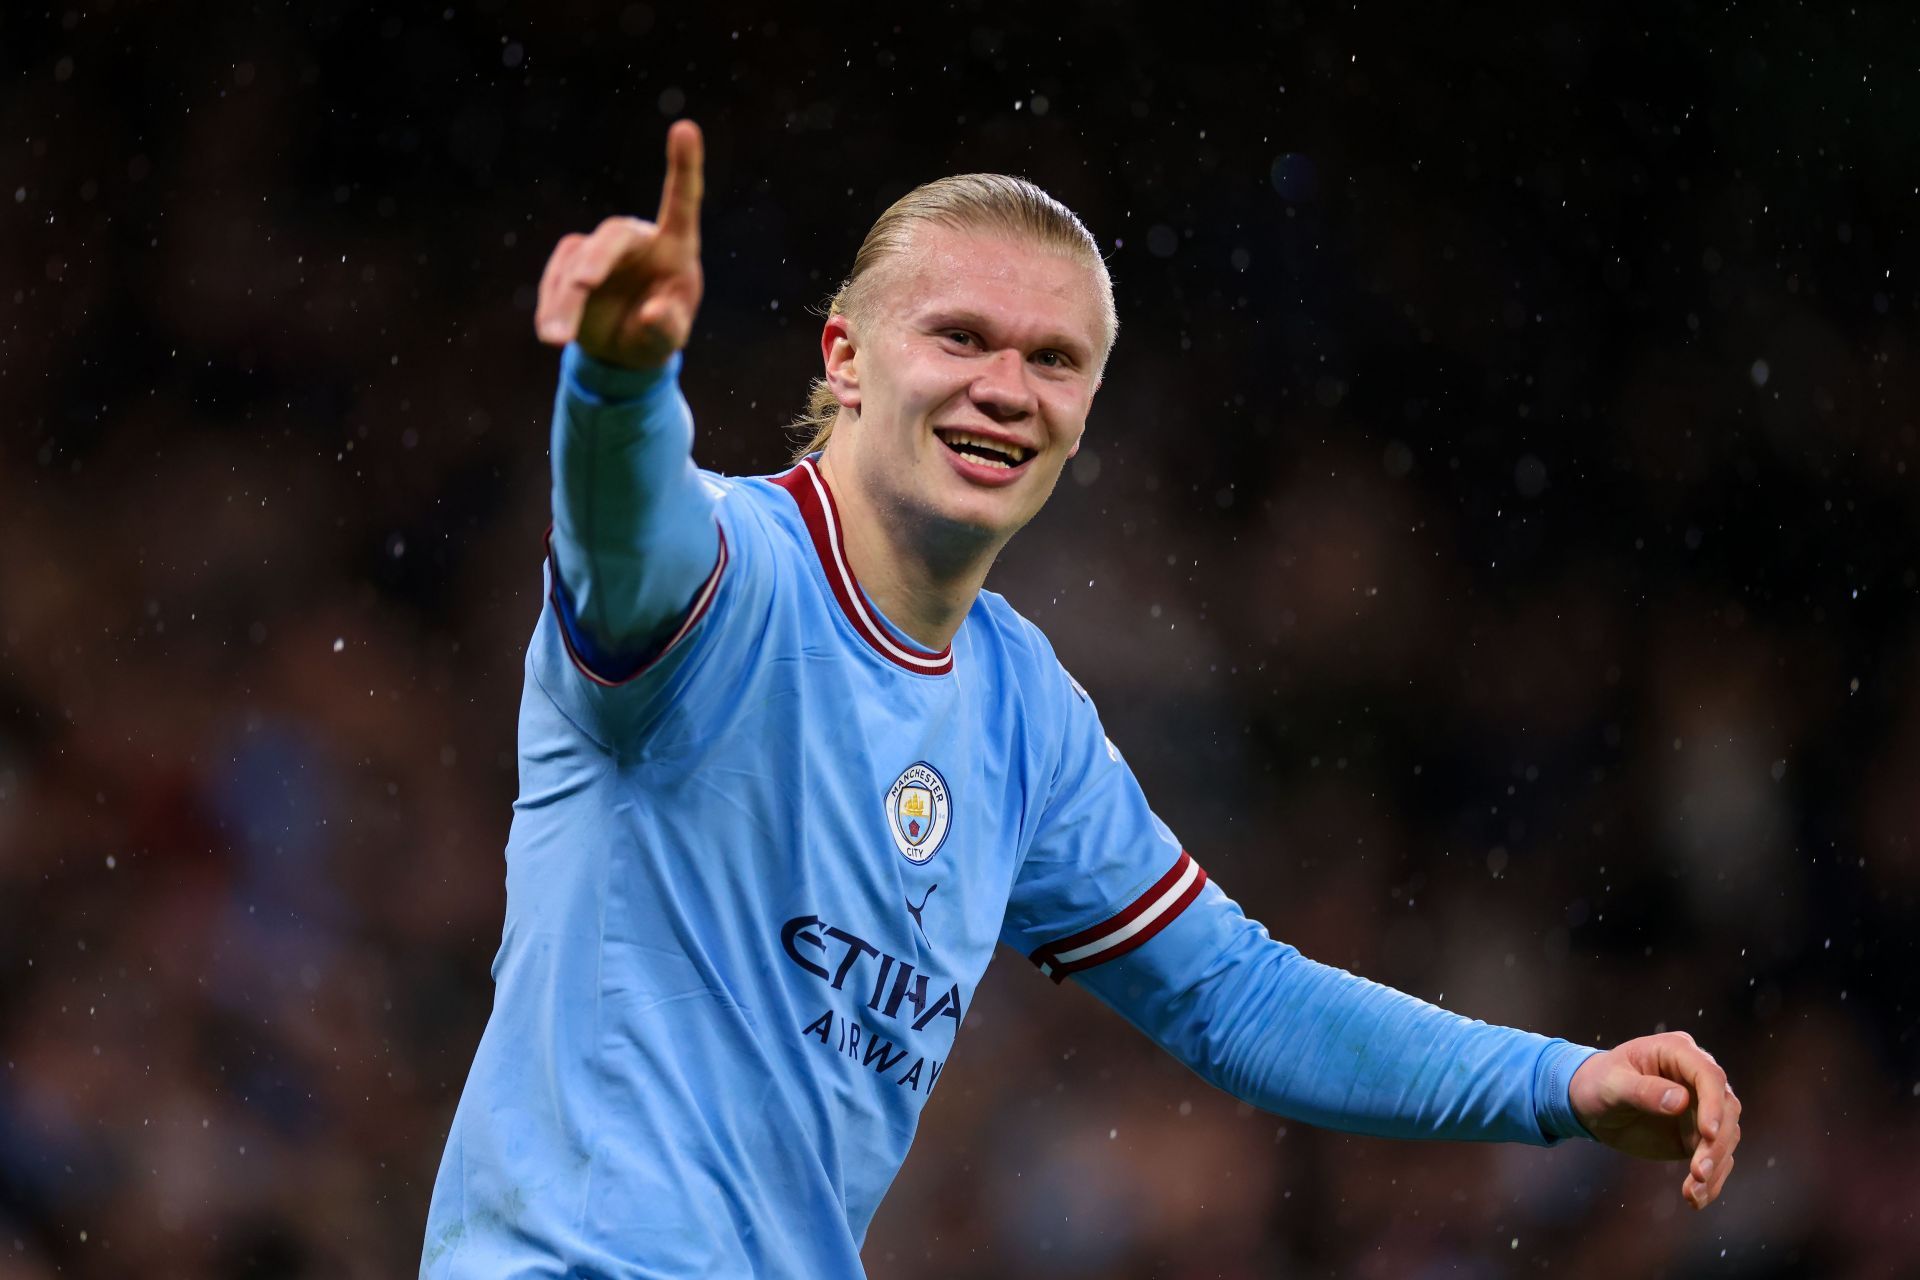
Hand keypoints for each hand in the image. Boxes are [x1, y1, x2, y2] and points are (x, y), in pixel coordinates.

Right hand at [534, 119, 704, 368]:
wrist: (624, 347)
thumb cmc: (658, 331)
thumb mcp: (669, 339)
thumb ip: (667, 327)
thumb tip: (652, 314)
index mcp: (674, 246)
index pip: (682, 201)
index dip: (684, 166)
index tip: (686, 128)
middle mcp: (635, 240)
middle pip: (613, 236)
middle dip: (596, 259)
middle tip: (583, 284)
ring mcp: (598, 250)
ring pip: (575, 266)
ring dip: (565, 301)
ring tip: (556, 338)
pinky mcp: (568, 264)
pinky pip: (556, 283)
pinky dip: (551, 307)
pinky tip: (549, 333)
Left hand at [1569, 1030, 1741, 1209]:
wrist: (1589, 1102)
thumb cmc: (1597, 1082)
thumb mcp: (1612, 1084)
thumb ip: (1642, 1091)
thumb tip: (1680, 1101)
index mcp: (1678, 1052)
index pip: (1709, 1076)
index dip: (1713, 1105)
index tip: (1707, 1135)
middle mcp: (1697, 1079)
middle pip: (1726, 1110)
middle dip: (1716, 1144)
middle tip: (1698, 1172)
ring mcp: (1702, 1108)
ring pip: (1726, 1137)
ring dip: (1715, 1167)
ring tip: (1692, 1191)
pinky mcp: (1698, 1135)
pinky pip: (1714, 1157)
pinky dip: (1709, 1180)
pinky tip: (1694, 1199)